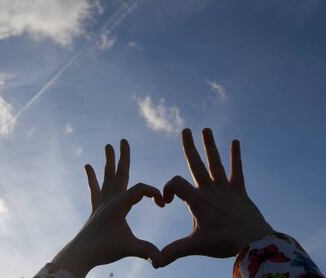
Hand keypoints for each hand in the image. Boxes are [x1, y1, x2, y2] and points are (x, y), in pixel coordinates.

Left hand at [53, 139, 164, 276]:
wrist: (82, 253)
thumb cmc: (105, 249)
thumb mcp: (130, 248)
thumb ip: (147, 251)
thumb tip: (162, 261)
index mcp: (120, 205)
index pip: (141, 189)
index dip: (154, 193)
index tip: (162, 203)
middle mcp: (110, 199)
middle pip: (120, 173)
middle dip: (123, 156)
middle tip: (122, 139)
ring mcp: (102, 202)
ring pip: (107, 177)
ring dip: (108, 161)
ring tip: (107, 146)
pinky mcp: (96, 208)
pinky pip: (95, 188)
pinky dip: (92, 177)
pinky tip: (88, 166)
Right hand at [159, 128, 272, 266]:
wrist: (252, 242)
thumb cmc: (223, 243)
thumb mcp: (195, 246)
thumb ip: (174, 251)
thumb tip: (155, 262)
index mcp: (197, 200)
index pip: (175, 183)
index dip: (167, 189)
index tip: (167, 202)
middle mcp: (210, 189)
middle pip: (196, 163)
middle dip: (189, 147)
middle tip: (185, 130)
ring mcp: (225, 188)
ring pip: (215, 162)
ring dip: (210, 146)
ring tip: (206, 129)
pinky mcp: (239, 190)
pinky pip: (237, 170)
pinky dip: (236, 156)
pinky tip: (236, 141)